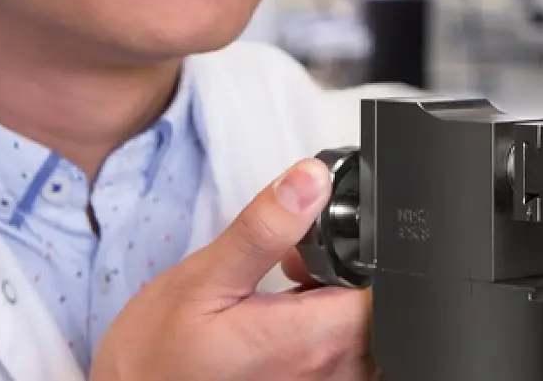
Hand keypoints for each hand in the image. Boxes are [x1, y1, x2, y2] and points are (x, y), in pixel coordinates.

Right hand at [91, 158, 374, 380]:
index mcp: (308, 340)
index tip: (325, 246)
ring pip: (365, 334)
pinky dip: (323, 331)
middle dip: (348, 277)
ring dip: (335, 305)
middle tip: (295, 268)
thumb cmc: (158, 356)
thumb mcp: (203, 279)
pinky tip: (284, 323)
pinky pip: (343, 358)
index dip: (365, 255)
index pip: (383, 289)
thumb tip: (310, 180)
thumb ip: (263, 230)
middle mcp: (326, 373)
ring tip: (285, 296)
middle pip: (379, 310)